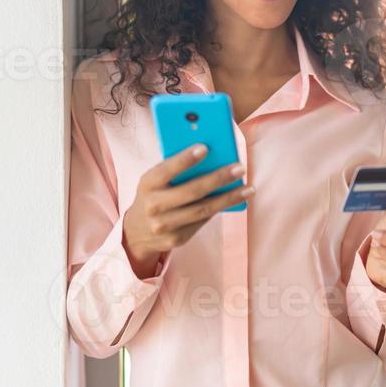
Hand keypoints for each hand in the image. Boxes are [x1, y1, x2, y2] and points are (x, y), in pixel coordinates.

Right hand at [123, 145, 253, 271]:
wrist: (136, 232)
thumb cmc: (154, 194)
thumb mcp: (155, 180)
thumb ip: (175, 168)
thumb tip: (211, 155)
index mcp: (147, 184)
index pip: (166, 170)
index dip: (185, 159)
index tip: (205, 147)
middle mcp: (153, 206)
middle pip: (191, 191)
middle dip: (218, 178)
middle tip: (240, 168)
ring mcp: (164, 226)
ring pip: (203, 210)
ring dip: (229, 198)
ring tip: (248, 188)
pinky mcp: (177, 239)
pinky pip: (203, 221)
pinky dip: (221, 208)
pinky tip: (236, 199)